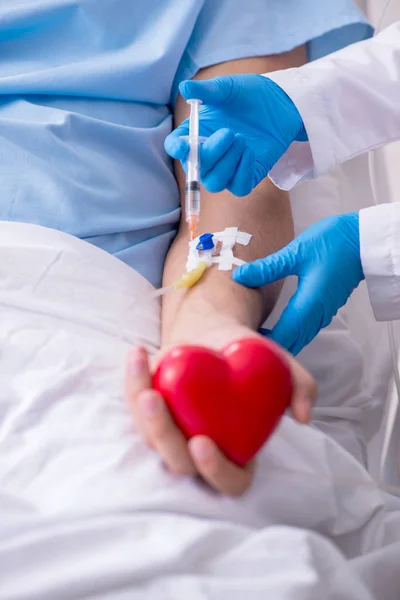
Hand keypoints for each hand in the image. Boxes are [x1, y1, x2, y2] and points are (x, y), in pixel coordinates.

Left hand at [125, 326, 315, 496]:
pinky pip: (134, 404)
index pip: (230, 480)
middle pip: (179, 463)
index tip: (203, 442)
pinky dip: (133, 379)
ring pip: (151, 438)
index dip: (215, 470)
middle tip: (156, 401)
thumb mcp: (279, 366)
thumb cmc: (251, 359)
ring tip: (143, 369)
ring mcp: (171, 433)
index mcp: (237, 452)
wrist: (217, 336)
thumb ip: (300, 387)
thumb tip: (305, 416)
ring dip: (141, 411)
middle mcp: (200, 450)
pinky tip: (139, 353)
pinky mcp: (148, 412)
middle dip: (163, 436)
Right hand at [164, 74, 305, 196]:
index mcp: (194, 134)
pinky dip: (243, 172)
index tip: (184, 147)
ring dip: (228, 163)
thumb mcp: (227, 89)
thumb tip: (185, 87)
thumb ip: (206, 90)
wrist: (279, 103)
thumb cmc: (248, 95)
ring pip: (215, 183)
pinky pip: (239, 188)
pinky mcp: (246, 177)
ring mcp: (226, 170)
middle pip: (196, 171)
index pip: (176, 147)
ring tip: (243, 139)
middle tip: (229, 132)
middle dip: (211, 154)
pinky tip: (250, 152)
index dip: (176, 150)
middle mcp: (207, 156)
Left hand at [233, 213, 363, 355]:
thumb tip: (240, 276)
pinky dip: (288, 334)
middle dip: (268, 346)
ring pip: (297, 339)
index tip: (242, 342)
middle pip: (290, 343)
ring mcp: (322, 314)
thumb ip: (267, 268)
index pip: (283, 336)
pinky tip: (273, 327)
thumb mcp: (296, 253)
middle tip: (242, 340)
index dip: (263, 344)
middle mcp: (316, 316)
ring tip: (253, 335)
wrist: (364, 241)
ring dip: (278, 341)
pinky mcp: (324, 309)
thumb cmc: (333, 243)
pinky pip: (303, 331)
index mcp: (308, 305)